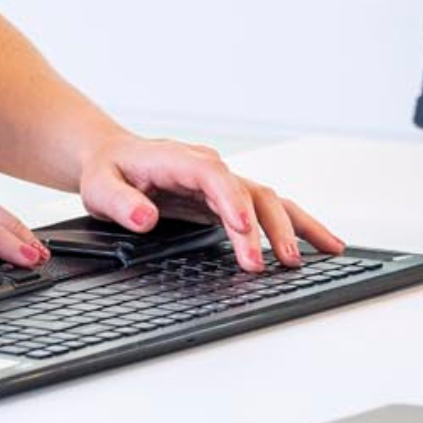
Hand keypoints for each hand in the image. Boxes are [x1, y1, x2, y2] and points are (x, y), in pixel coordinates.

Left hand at [75, 134, 346, 271]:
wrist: (112, 158)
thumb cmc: (108, 172)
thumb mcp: (100, 186)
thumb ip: (122, 202)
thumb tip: (146, 217)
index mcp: (179, 160)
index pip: (214, 176)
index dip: (232, 201)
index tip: (243, 228)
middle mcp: (209, 168)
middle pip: (249, 192)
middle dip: (266, 227)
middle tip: (274, 263)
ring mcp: (224, 182)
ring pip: (269, 199)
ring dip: (290, 227)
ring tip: (310, 259)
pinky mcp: (231, 198)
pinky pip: (270, 208)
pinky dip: (297, 224)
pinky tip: (322, 245)